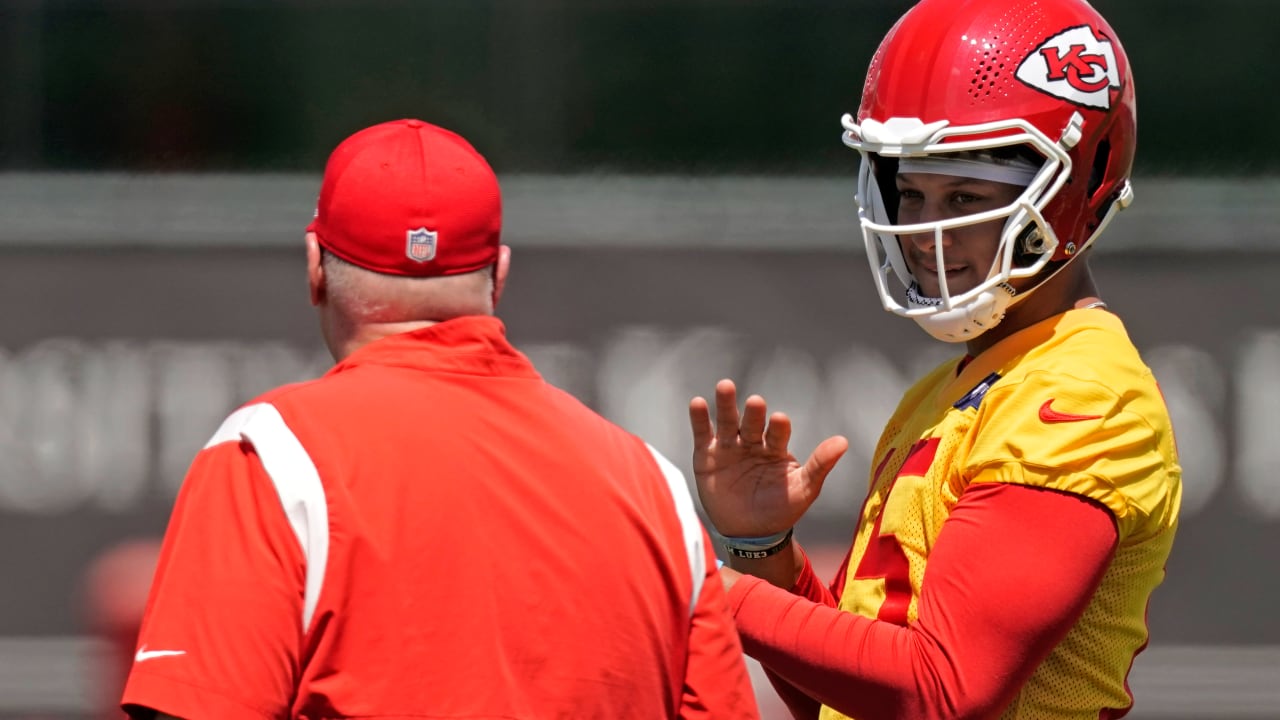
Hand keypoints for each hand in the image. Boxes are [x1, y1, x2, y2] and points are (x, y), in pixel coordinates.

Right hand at [689, 378, 847, 538]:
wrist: (751, 534)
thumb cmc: (782, 508)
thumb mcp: (803, 488)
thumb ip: (820, 464)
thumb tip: (843, 441)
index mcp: (775, 447)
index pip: (777, 432)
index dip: (778, 426)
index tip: (780, 419)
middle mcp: (752, 442)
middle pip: (751, 422)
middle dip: (752, 412)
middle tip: (755, 401)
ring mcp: (729, 447)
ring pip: (727, 421)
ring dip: (725, 404)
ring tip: (725, 386)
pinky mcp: (706, 455)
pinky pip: (703, 434)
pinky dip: (699, 419)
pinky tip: (697, 402)